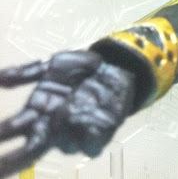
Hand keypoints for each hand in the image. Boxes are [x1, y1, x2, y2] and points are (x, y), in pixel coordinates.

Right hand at [0, 51, 135, 177]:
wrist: (112, 65)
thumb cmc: (77, 69)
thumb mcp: (52, 65)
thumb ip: (28, 72)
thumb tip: (1, 77)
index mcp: (38, 112)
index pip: (13, 131)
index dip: (4, 134)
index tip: (1, 133)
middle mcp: (53, 127)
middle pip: (31, 151)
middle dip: (14, 160)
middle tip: (1, 168)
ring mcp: (76, 131)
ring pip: (65, 147)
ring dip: (64, 136)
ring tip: (64, 117)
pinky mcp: (101, 132)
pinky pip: (92, 146)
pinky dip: (89, 140)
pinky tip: (90, 127)